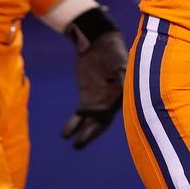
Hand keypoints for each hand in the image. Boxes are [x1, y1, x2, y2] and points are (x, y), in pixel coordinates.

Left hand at [62, 7, 127, 148]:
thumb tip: (123, 83)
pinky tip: (65, 134)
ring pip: (91, 122)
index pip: (112, 111)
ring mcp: (99, 101)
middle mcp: (111, 101)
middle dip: (91, 134)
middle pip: (101, 122)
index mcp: (121, 95)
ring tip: (74, 145)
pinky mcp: (87, 98)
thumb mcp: (119, 61)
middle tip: (79, 144)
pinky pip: (80, 115)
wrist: (101, 42)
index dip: (102, 118)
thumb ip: (122, 74)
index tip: (91, 122)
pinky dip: (74, 124)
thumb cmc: (113, 51)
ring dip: (83, 133)